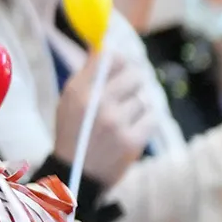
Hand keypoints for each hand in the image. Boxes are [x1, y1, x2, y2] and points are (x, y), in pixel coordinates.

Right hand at [56, 46, 156, 186]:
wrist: (76, 174)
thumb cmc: (74, 133)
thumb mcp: (69, 101)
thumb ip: (88, 75)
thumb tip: (105, 47)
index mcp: (78, 91)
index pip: (108, 58)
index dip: (121, 59)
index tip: (123, 65)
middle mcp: (97, 103)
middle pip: (134, 75)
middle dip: (133, 83)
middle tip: (126, 94)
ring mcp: (116, 122)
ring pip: (143, 99)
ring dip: (137, 108)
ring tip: (121, 120)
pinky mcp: (132, 140)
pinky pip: (152, 117)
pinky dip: (145, 122)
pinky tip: (131, 130)